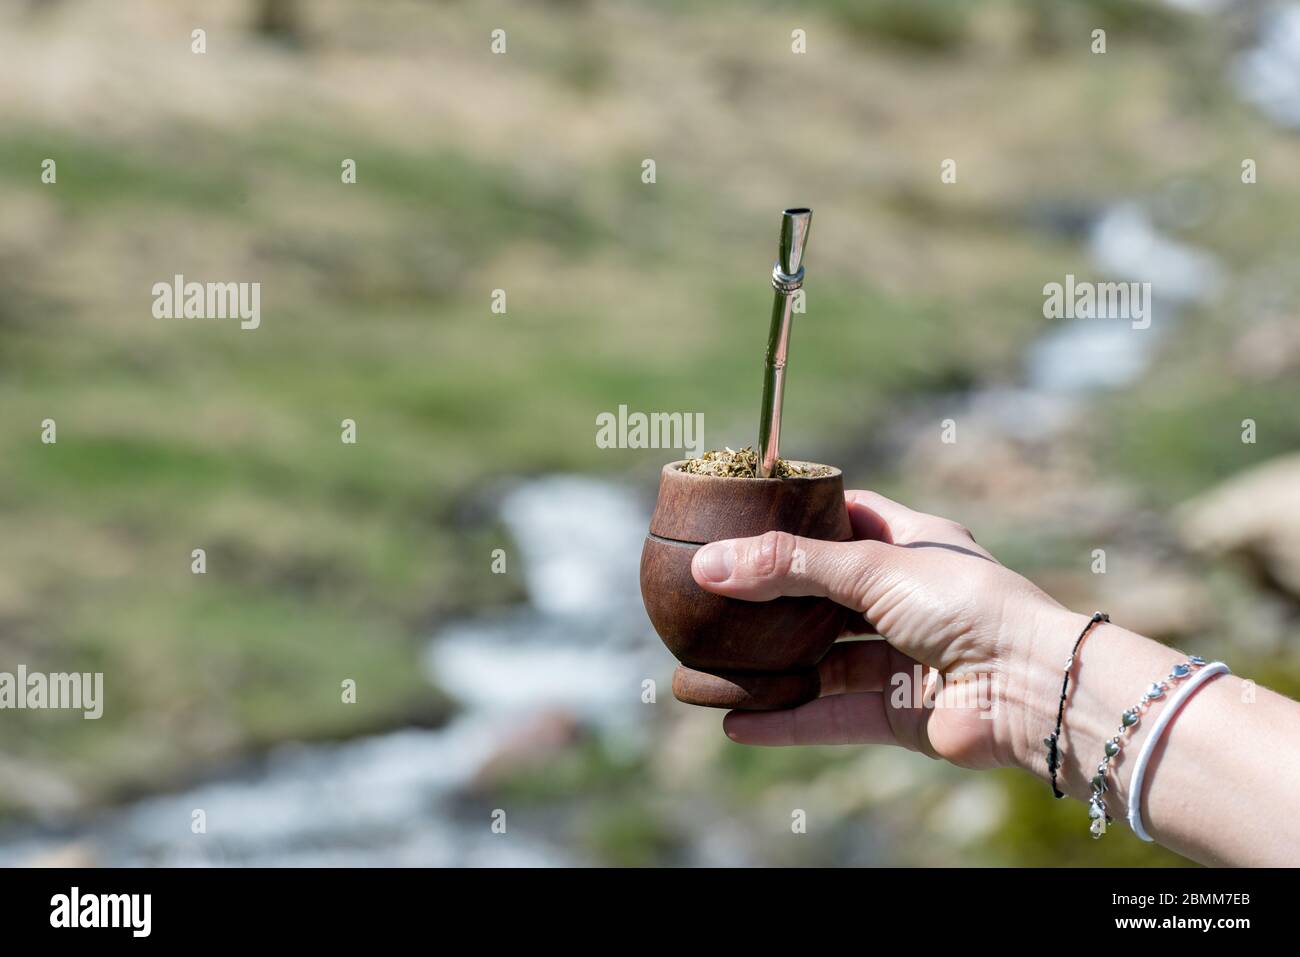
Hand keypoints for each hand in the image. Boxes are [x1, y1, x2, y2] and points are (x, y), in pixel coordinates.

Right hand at [690, 489, 1070, 770]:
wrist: (1030, 690)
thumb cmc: (969, 605)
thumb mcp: (873, 567)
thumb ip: (791, 565)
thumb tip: (710, 564)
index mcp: (914, 545)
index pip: (849, 518)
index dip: (802, 517)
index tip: (747, 517)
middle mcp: (908, 600)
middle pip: (825, 596)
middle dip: (773, 601)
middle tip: (713, 596)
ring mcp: (903, 658)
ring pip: (822, 662)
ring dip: (772, 668)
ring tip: (713, 666)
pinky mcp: (899, 713)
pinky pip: (831, 716)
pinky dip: (786, 721)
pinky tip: (737, 723)